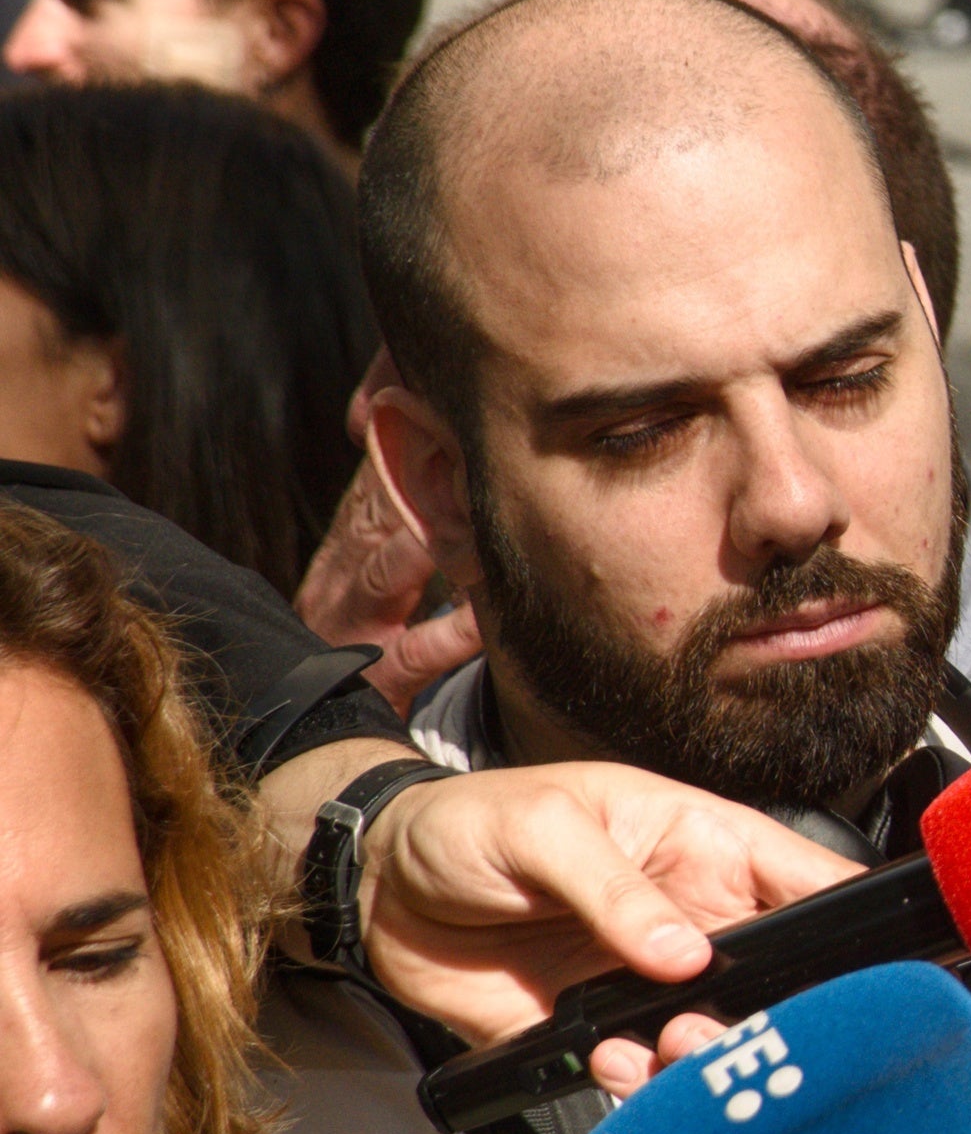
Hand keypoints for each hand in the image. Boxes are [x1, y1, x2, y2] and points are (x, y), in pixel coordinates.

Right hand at [293, 460, 483, 714]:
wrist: (322, 725)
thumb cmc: (369, 631)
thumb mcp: (382, 568)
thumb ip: (409, 515)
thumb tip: (436, 452)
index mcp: (350, 545)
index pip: (377, 478)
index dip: (406, 440)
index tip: (444, 408)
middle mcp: (344, 577)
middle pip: (378, 513)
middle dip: (419, 477)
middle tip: (468, 446)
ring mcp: (356, 627)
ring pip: (388, 574)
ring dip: (429, 544)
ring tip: (475, 517)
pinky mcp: (377, 678)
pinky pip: (416, 652)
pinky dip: (450, 634)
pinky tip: (485, 617)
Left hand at [351, 762, 862, 1047]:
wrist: (377, 890)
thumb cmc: (466, 824)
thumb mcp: (543, 828)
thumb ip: (614, 886)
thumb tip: (685, 952)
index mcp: (704, 847)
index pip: (808, 879)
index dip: (853, 917)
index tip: (872, 961)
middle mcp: (695, 919)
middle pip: (783, 976)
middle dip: (780, 1011)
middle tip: (725, 1023)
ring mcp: (651, 982)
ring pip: (723, 1035)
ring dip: (709, 1056)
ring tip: (670, 1048)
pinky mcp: (601, 1034)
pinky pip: (648, 1074)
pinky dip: (642, 1084)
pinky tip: (608, 1059)